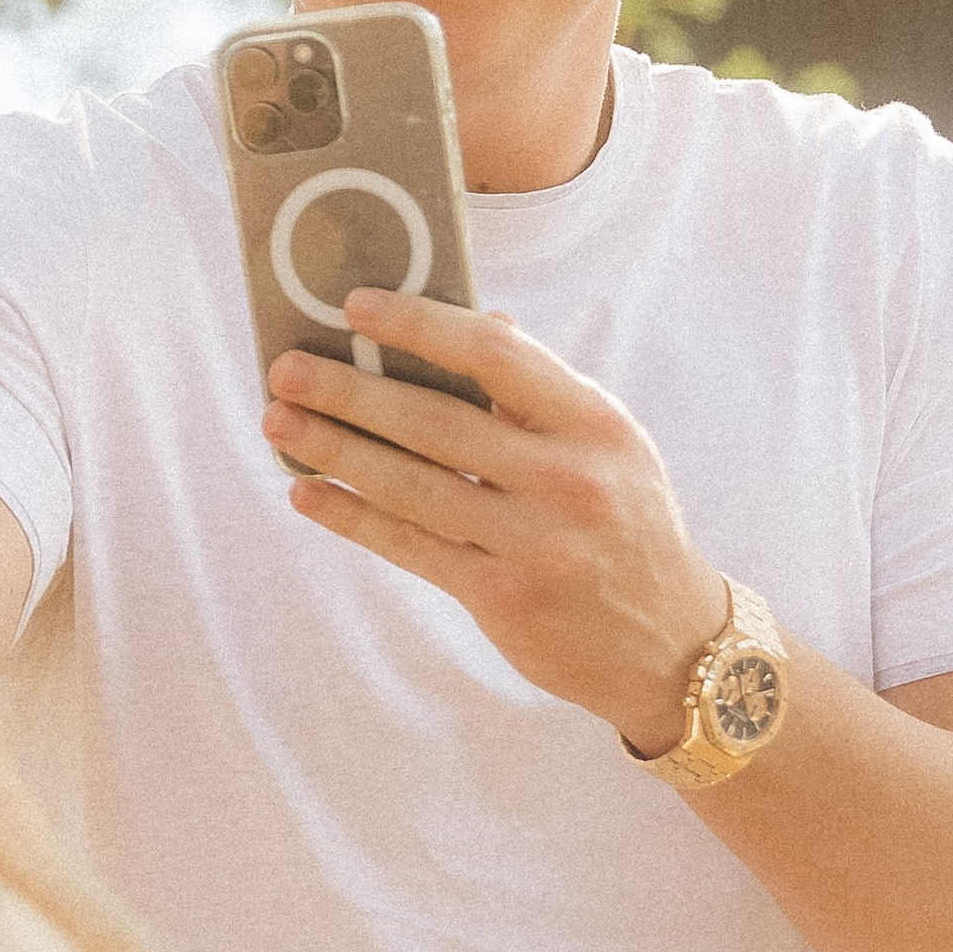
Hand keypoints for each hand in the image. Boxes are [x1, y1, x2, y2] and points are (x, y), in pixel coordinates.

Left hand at [262, 284, 724, 753]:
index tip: (356, 307)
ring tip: (278, 423)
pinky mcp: (502, 598)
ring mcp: (534, 542)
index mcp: (594, 422)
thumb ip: (542, 391)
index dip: (419, 326)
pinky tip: (306, 493)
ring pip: (410, 486)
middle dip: (349, 391)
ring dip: (334, 450)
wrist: (674, 644)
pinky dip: (351, 518)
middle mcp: (567, 479)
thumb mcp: (611, 446)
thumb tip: (481, 319)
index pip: (495, 354)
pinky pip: (409, 547)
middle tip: (284, 369)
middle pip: (435, 422)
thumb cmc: (626, 524)